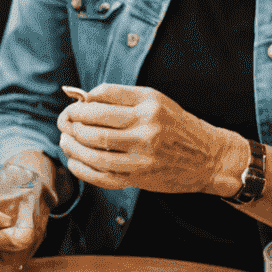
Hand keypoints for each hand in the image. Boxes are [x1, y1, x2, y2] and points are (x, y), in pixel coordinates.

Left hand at [56, 84, 244, 194]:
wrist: (208, 157)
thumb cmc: (177, 125)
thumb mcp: (156, 101)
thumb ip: (123, 98)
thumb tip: (84, 98)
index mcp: (149, 103)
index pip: (103, 95)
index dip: (82, 101)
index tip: (74, 104)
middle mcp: (146, 127)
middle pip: (95, 123)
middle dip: (72, 121)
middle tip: (63, 121)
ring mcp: (143, 154)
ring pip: (95, 150)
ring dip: (73, 145)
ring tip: (65, 139)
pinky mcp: (141, 177)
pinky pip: (103, 175)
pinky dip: (83, 169)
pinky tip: (74, 161)